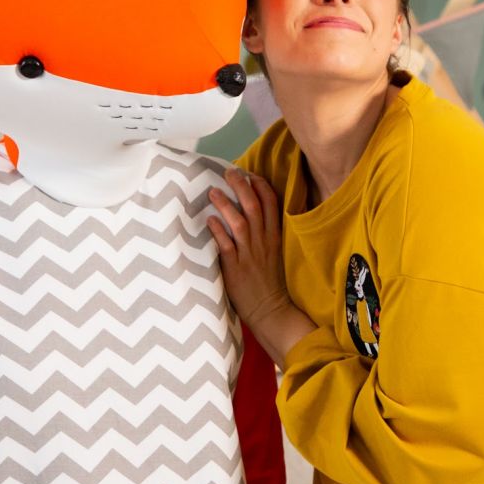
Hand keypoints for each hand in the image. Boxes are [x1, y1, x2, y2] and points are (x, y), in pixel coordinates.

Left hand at [209, 170, 312, 364]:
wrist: (271, 310)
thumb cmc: (269, 282)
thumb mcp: (273, 253)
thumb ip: (263, 234)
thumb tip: (246, 214)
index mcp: (274, 236)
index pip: (271, 203)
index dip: (260, 186)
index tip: (249, 174)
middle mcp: (263, 241)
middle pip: (254, 206)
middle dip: (241, 186)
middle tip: (228, 173)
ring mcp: (249, 254)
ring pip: (239, 222)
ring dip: (226, 204)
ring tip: (213, 192)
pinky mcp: (236, 268)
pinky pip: (227, 245)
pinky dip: (218, 231)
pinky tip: (209, 220)